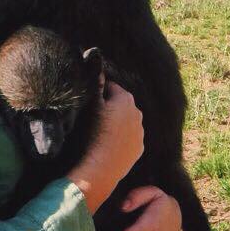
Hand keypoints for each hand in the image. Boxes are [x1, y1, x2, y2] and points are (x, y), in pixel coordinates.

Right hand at [66, 81, 143, 212]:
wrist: (101, 167)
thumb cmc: (94, 133)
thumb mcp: (91, 105)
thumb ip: (97, 84)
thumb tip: (97, 63)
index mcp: (126, 99)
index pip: (110, 87)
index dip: (98, 93)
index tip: (89, 102)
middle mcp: (138, 113)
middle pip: (120, 104)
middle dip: (110, 108)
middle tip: (94, 119)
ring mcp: (140, 132)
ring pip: (126, 122)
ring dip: (116, 124)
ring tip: (101, 134)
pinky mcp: (139, 149)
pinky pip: (129, 138)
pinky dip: (121, 139)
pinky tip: (109, 145)